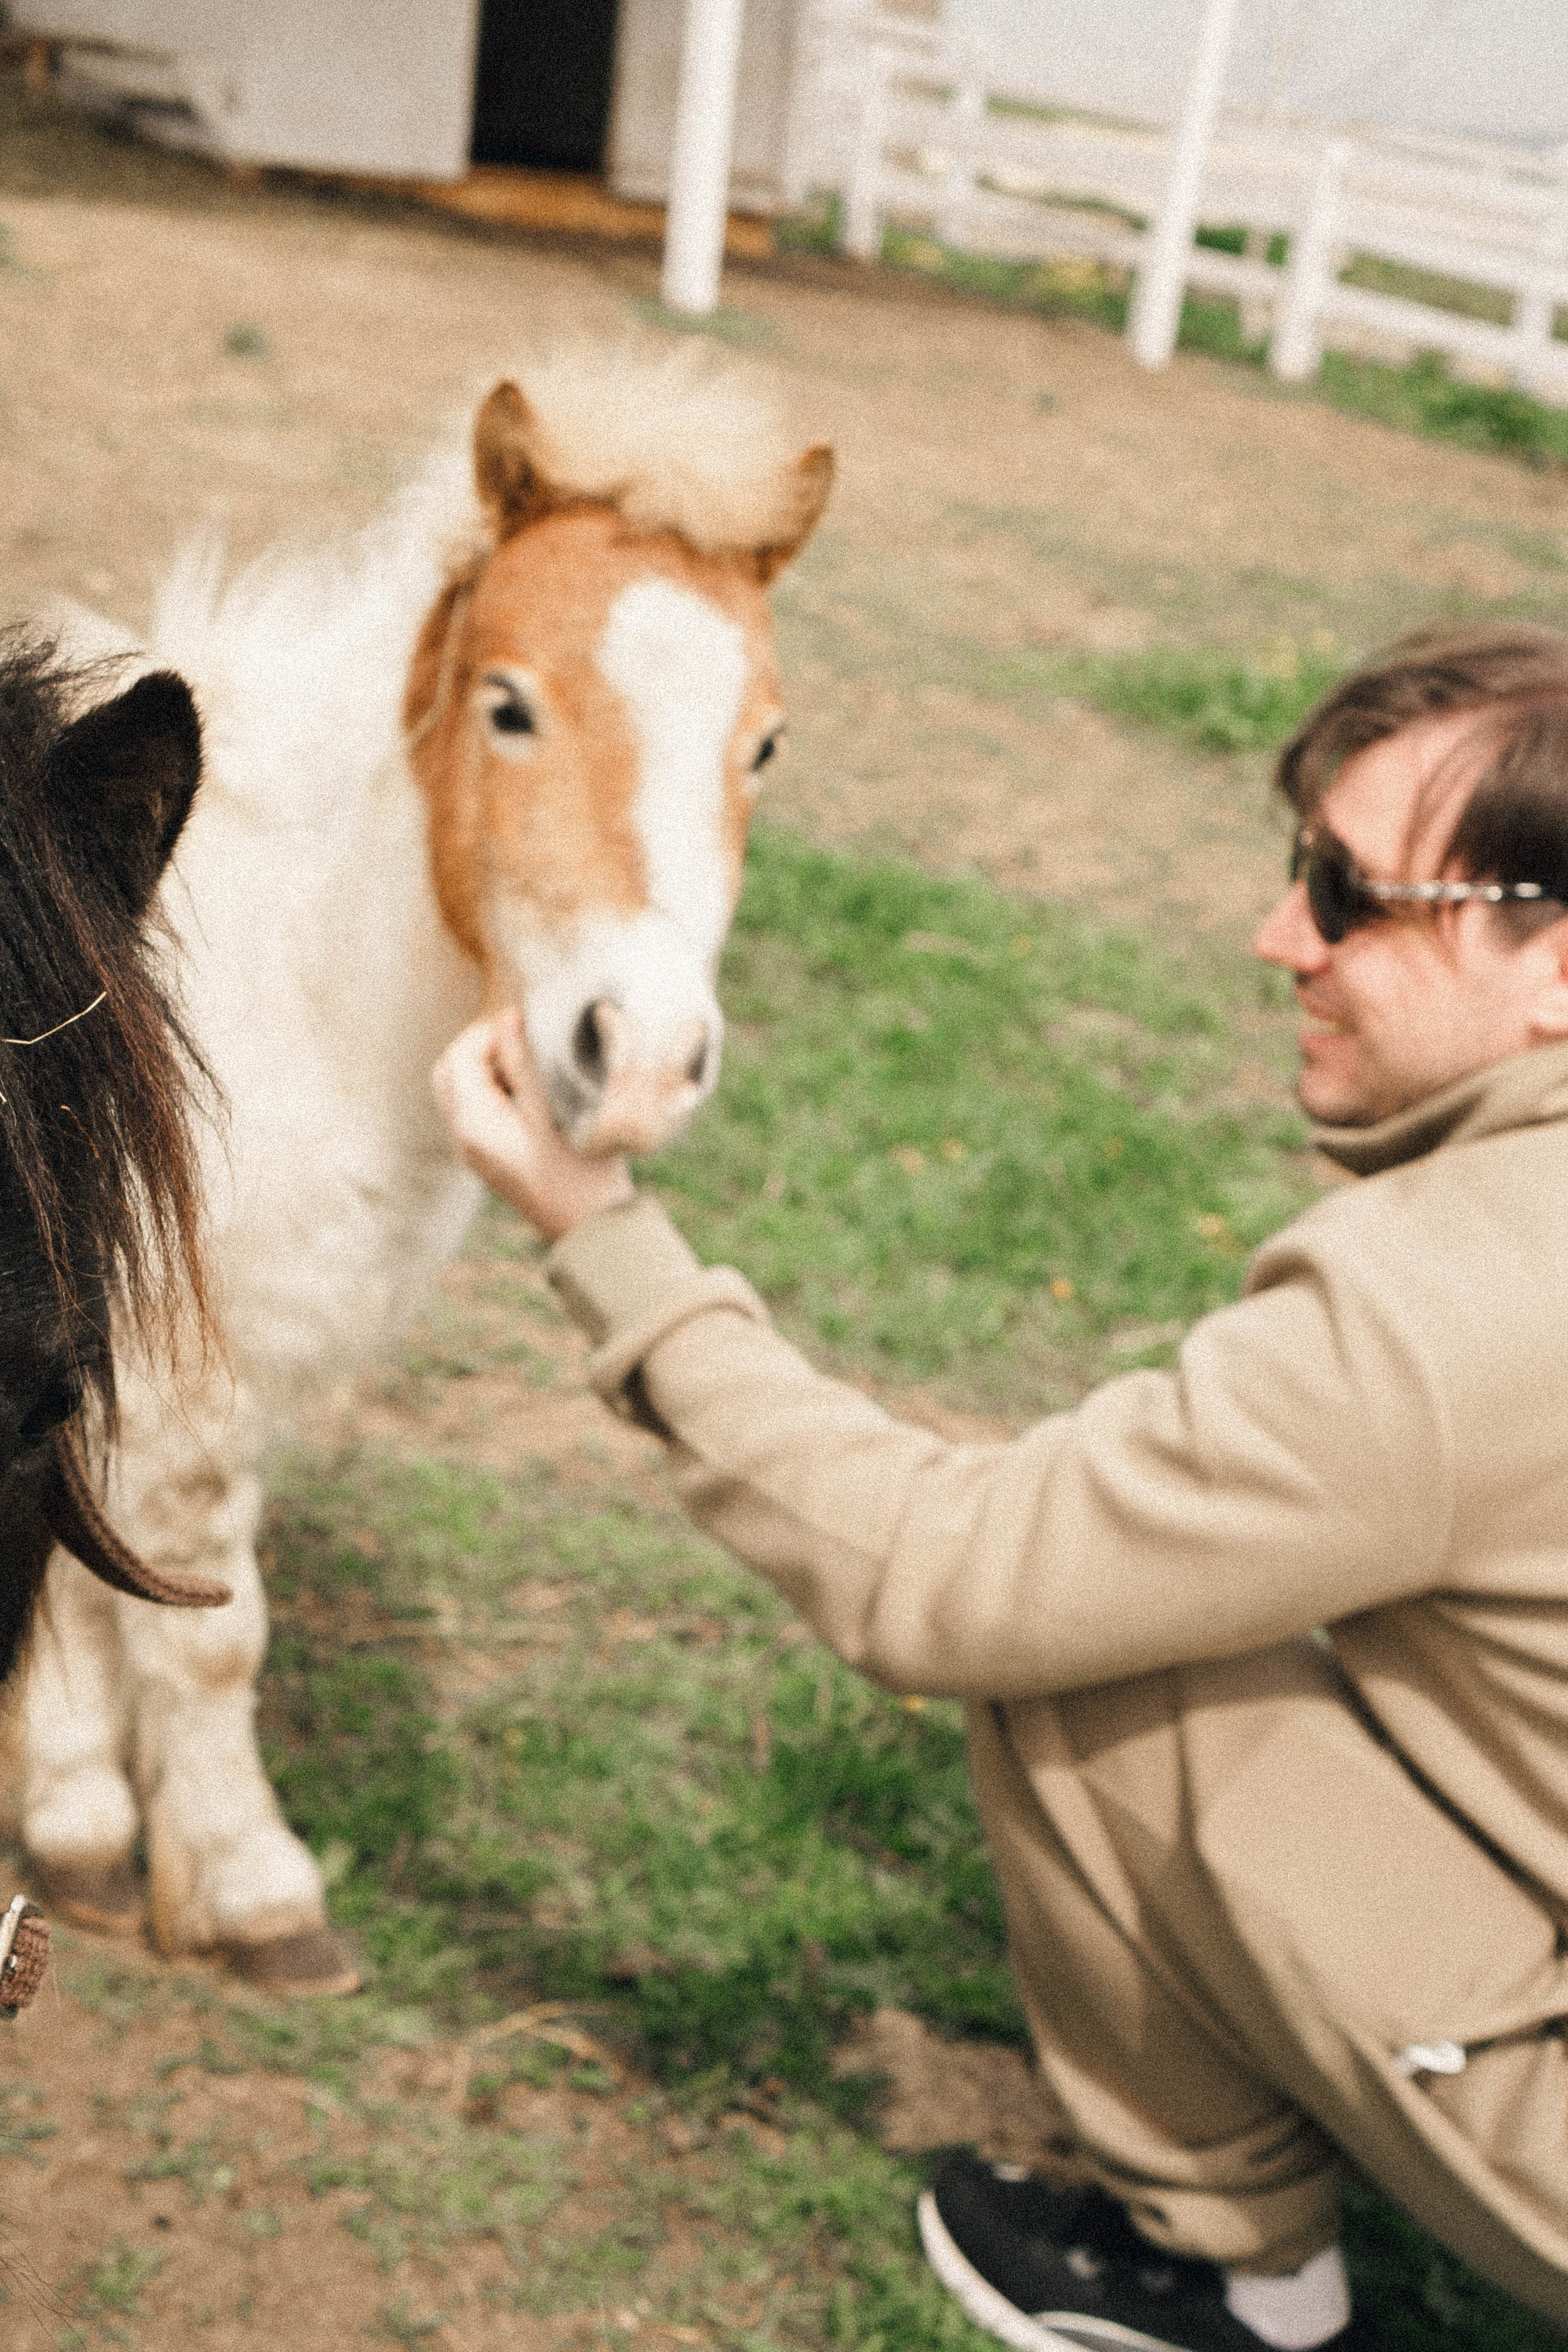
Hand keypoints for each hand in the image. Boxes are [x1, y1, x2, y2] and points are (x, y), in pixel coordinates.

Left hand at [432, 1011, 633, 1242]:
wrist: (589, 1226)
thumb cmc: (580, 1170)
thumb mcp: (556, 1108)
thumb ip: (525, 1063)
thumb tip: (508, 1020)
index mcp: (475, 1123)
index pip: (461, 1057)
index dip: (488, 1031)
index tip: (525, 1022)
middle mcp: (464, 1137)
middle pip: (449, 1071)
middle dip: (479, 1046)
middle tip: (520, 1037)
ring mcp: (472, 1149)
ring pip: (459, 1089)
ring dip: (485, 1066)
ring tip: (527, 1062)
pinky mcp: (487, 1156)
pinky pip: (473, 1108)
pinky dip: (491, 1087)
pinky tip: (528, 1089)